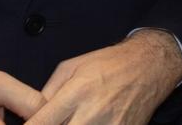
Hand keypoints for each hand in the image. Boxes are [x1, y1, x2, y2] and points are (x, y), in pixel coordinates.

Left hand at [25, 29, 181, 124]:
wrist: (149, 68)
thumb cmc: (108, 64)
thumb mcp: (71, 67)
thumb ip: (49, 91)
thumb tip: (32, 115)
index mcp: (77, 94)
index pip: (41, 124)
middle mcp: (92, 114)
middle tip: (51, 123)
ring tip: (73, 120)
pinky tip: (89, 122)